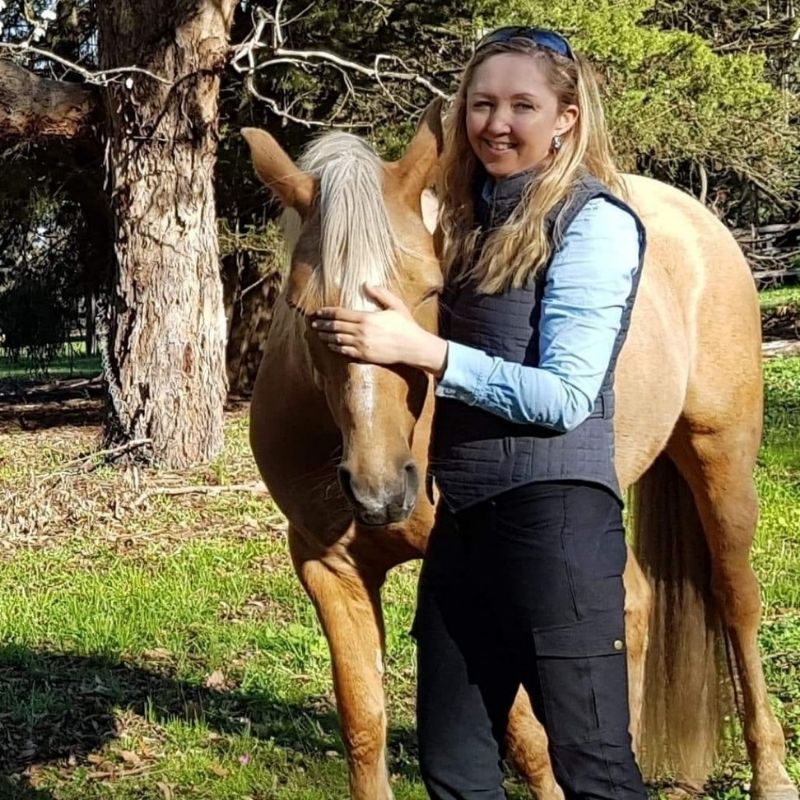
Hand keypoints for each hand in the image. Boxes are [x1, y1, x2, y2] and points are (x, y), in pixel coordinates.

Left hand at [311, 284, 447, 375]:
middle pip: (336, 327)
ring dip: (326, 336)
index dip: (327, 312)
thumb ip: (380, 293)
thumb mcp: (395, 305)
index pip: (340, 314)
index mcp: (366, 318)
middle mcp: (361, 332)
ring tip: (318, 333)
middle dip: (322, 324)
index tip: (319, 312)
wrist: (413, 347)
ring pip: (338, 339)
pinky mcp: (364, 356)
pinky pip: (345, 351)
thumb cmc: (406, 325)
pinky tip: (330, 345)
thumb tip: (366, 283)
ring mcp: (362, 345)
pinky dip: (335, 347)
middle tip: (313, 323)